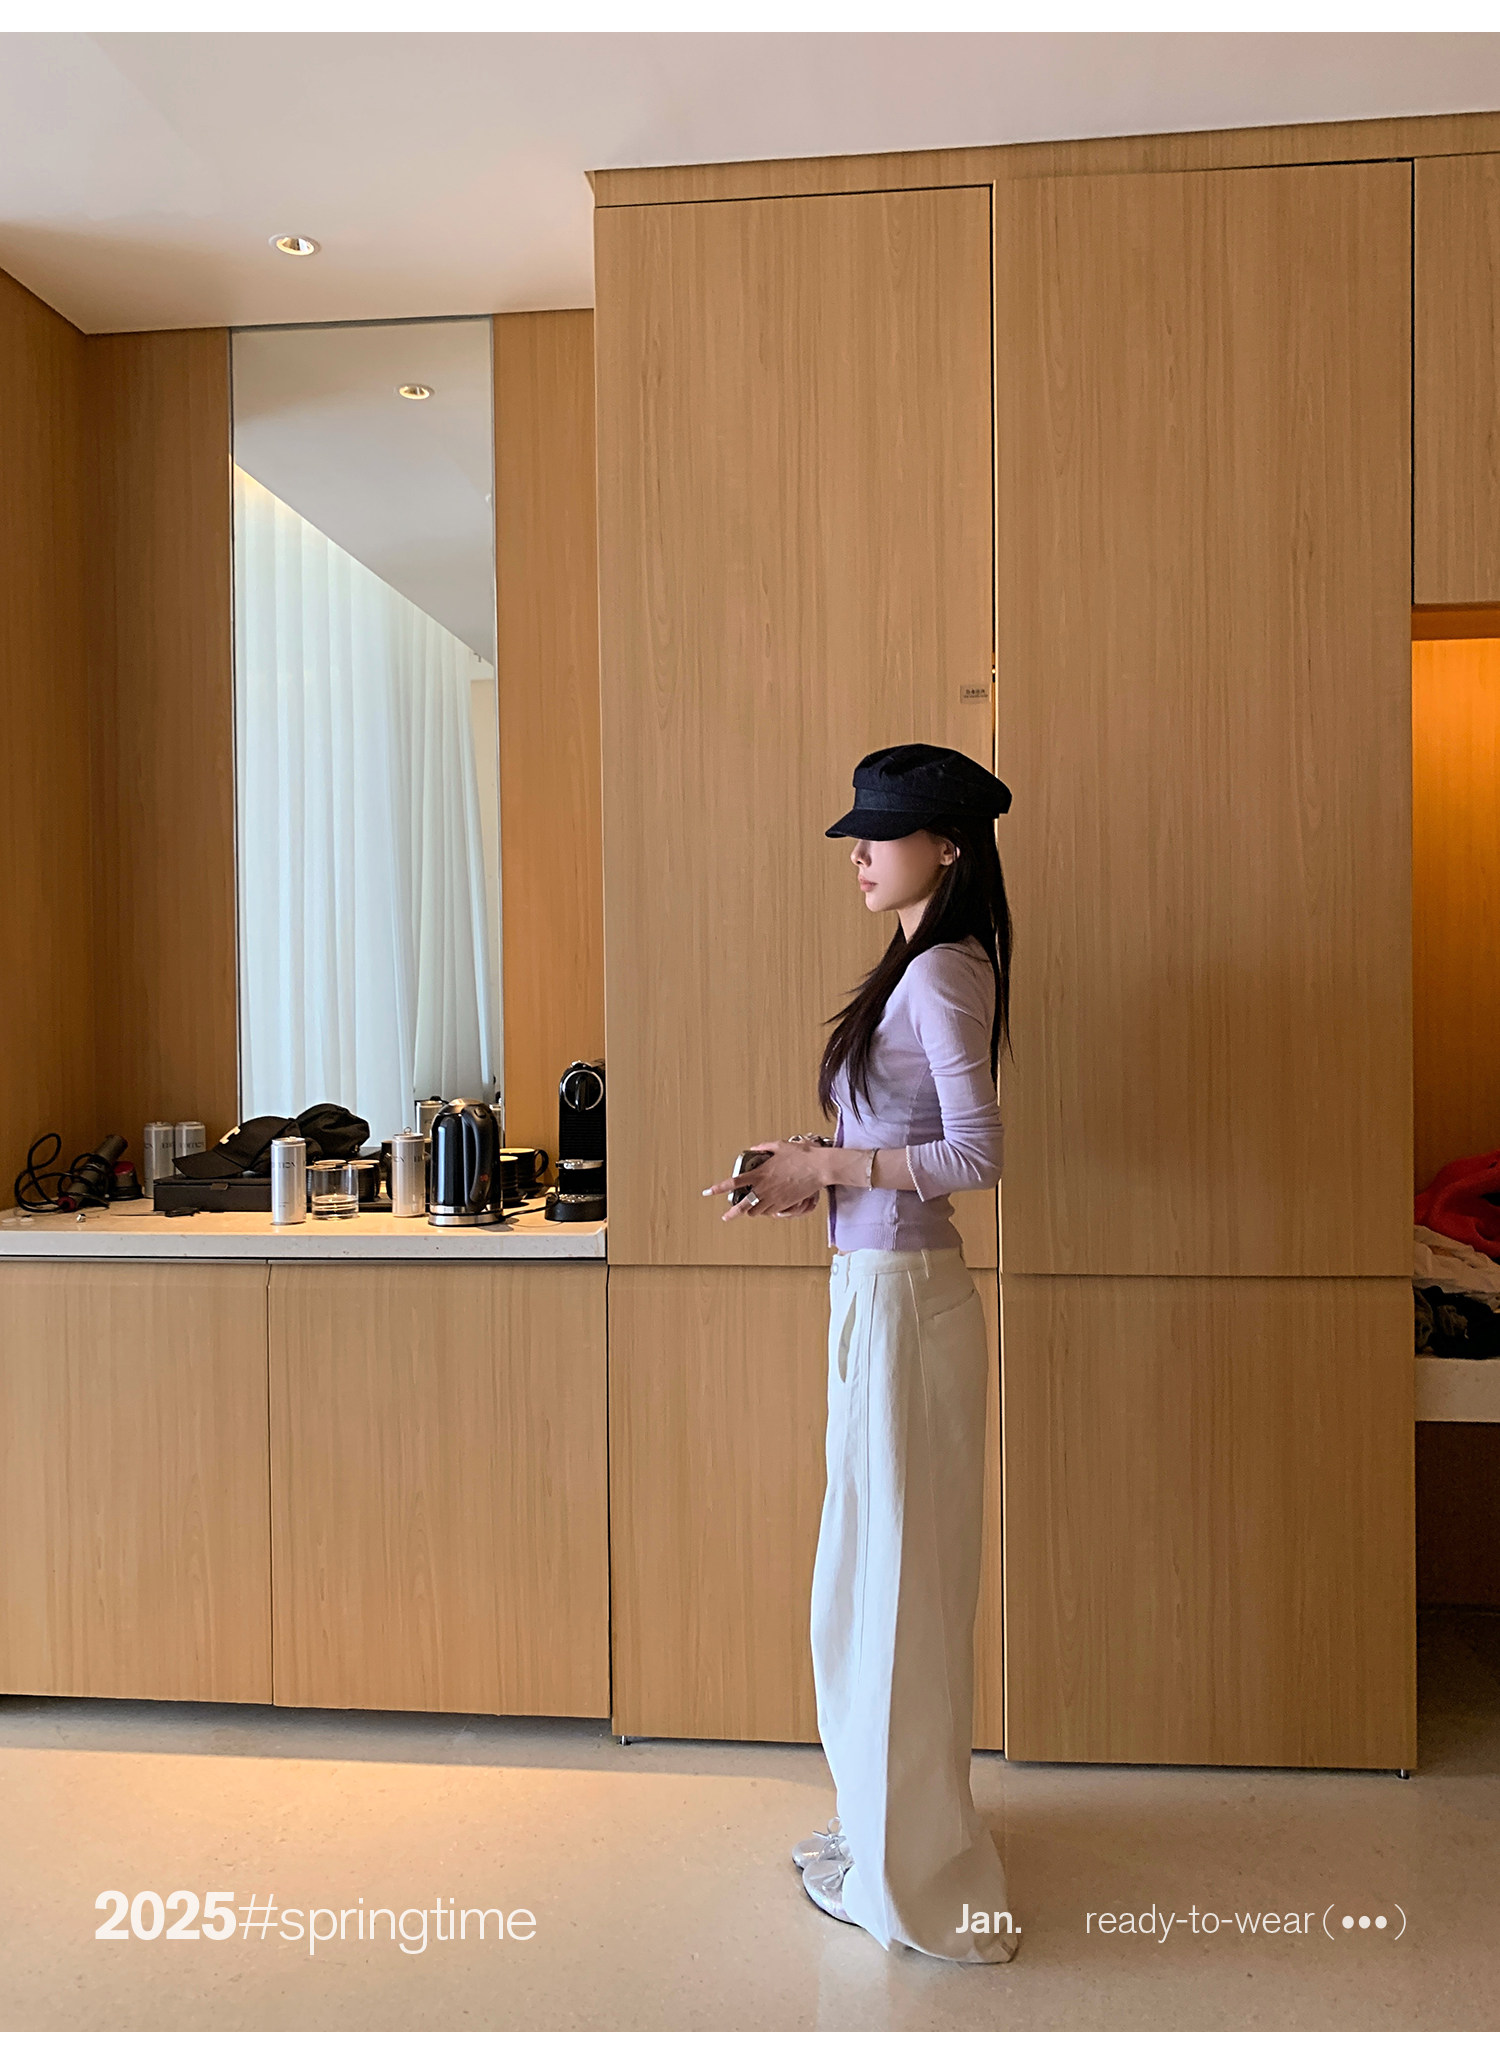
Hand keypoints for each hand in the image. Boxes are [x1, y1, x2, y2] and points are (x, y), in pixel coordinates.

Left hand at [701, 1139, 825, 1221]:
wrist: (820, 1168)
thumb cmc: (802, 1155)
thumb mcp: (780, 1146)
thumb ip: (764, 1147)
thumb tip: (755, 1148)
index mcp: (760, 1173)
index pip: (735, 1182)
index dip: (719, 1188)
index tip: (708, 1192)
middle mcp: (765, 1188)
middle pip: (743, 1206)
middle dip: (732, 1213)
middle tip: (725, 1217)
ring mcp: (775, 1198)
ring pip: (757, 1211)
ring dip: (751, 1211)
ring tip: (748, 1211)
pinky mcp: (785, 1205)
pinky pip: (771, 1213)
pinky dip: (766, 1211)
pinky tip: (767, 1208)